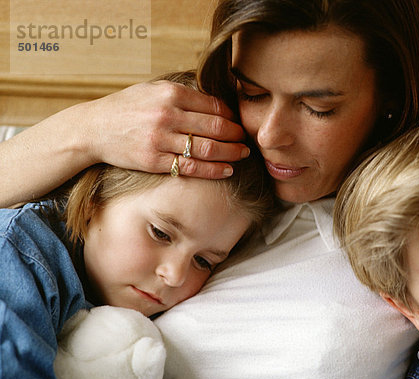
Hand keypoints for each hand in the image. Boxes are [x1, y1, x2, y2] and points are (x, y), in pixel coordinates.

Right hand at [83, 79, 247, 178]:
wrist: (93, 129)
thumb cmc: (126, 108)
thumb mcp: (152, 90)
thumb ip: (182, 95)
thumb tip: (216, 104)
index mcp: (169, 93)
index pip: (212, 106)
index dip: (231, 116)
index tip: (239, 122)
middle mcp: (167, 115)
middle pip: (214, 127)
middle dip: (236, 135)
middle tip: (246, 140)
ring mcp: (160, 139)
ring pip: (206, 149)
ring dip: (230, 153)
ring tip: (242, 154)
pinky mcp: (154, 161)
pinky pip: (191, 167)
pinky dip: (213, 170)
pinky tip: (227, 170)